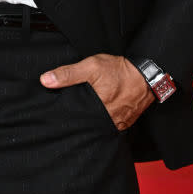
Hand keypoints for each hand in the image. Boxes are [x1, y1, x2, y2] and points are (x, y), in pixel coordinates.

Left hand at [40, 54, 154, 130]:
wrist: (147, 75)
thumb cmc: (119, 70)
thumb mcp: (91, 66)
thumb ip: (68, 74)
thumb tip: (45, 80)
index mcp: (97, 109)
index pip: (74, 119)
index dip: (65, 116)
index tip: (56, 114)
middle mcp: (108, 120)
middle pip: (85, 125)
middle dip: (77, 121)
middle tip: (67, 115)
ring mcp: (117, 123)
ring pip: (97, 127)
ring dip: (89, 122)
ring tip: (81, 115)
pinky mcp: (124, 123)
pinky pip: (108, 126)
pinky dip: (101, 121)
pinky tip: (96, 114)